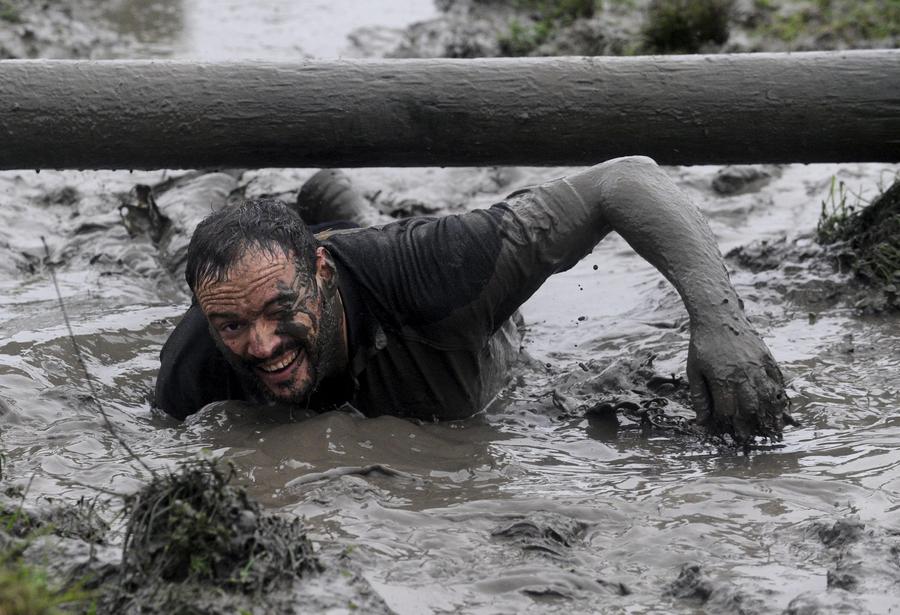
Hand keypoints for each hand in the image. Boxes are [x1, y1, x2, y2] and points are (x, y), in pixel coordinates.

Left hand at [686, 320, 791, 441]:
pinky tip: (780, 404)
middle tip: (752, 435)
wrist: (718, 316)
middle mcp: (742, 374)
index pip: (729, 410)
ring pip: (768, 396)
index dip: (730, 424)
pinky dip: (779, 394)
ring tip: (773, 427)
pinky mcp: (767, 357)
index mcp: (722, 379)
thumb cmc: (702, 344)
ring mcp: (757, 366)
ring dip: (771, 413)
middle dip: (751, 424)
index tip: (731, 433)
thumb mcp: (694, 370)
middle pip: (751, 407)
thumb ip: (699, 397)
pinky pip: (778, 379)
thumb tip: (701, 421)